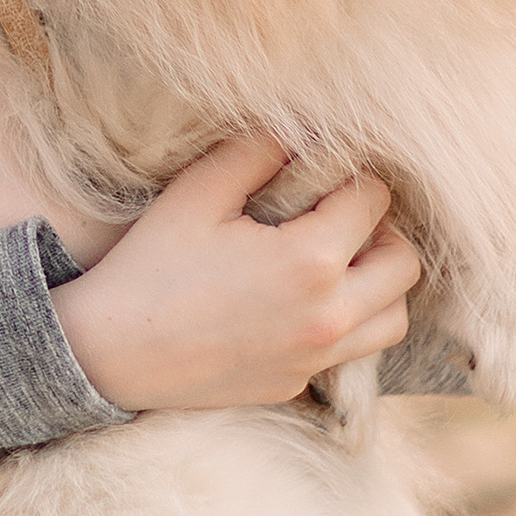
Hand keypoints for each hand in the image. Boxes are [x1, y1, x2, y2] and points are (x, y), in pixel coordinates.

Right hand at [53, 137, 419, 414]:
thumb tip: (302, 132)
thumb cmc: (153, 264)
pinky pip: (352, 349)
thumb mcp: (199, 192)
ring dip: (379, 281)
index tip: (322, 168)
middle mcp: (329, 315)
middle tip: (337, 212)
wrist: (113, 352)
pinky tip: (303, 298)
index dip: (350, 174)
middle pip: (402, 262)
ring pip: (394, 317)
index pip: (372, 200)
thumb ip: (258, 152)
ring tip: (338, 258)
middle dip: (380, 227)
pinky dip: (348, 319)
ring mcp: (316, 357)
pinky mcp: (298, 382)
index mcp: (311, 260)